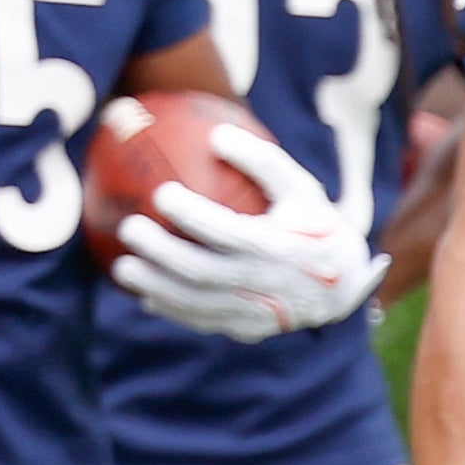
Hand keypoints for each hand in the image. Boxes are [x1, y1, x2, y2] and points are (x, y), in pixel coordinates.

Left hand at [109, 125, 385, 341]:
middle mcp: (268, 284)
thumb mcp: (301, 187)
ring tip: (121, 267)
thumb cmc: (313, 224)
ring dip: (156, 287)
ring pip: (198, 303)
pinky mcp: (250, 329)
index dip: (194, 216)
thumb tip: (215, 135)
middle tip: (129, 229)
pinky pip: (204, 321)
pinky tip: (146, 295)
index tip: (162, 194)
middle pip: (204, 272)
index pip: (230, 232)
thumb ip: (262, 160)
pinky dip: (172, 310)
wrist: (343, 284)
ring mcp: (258, 313)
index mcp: (281, 247)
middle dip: (162, 253)